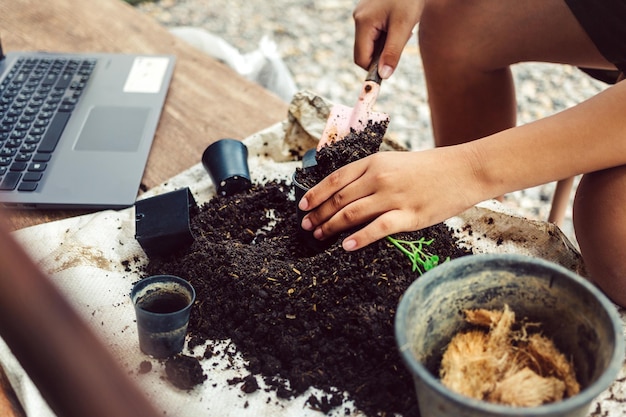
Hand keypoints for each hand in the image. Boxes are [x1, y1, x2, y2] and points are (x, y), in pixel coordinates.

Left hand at [298, 147, 483, 250]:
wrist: (464, 169)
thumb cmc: (429, 168)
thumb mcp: (394, 162)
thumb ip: (370, 175)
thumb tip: (344, 193)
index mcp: (374, 163)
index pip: (335, 180)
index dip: (315, 194)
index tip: (302, 206)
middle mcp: (380, 178)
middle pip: (339, 199)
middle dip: (318, 214)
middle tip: (307, 227)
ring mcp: (394, 197)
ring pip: (352, 214)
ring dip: (331, 227)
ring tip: (319, 237)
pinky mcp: (410, 216)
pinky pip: (378, 229)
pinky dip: (359, 238)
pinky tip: (346, 246)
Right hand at [353, 0, 423, 78]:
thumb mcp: (403, 27)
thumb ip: (392, 53)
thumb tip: (384, 75)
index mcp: (363, 23)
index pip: (361, 59)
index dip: (374, 68)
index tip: (390, 68)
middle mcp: (358, 19)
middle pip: (364, 51)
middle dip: (382, 54)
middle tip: (401, 41)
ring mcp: (362, 15)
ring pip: (371, 43)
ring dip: (386, 43)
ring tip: (402, 29)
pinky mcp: (369, 13)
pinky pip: (374, 32)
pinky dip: (387, 34)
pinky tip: (398, 23)